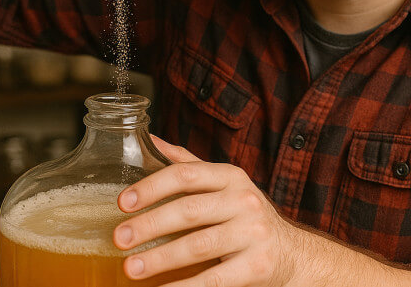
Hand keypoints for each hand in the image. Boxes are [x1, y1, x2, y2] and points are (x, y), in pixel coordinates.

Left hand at [112, 135, 301, 286]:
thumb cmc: (245, 216)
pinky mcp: (257, 266)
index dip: (152, 187)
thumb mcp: (223, 185)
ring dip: (160, 258)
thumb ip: (187, 164)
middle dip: (149, 225)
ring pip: (198, 246)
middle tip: (119, 238)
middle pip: (188, 210)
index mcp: (231, 176)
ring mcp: (253, 234)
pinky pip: (214, 280)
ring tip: (131, 268)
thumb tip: (148, 139)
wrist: (291, 252)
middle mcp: (244, 201)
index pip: (186, 174)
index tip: (122, 202)